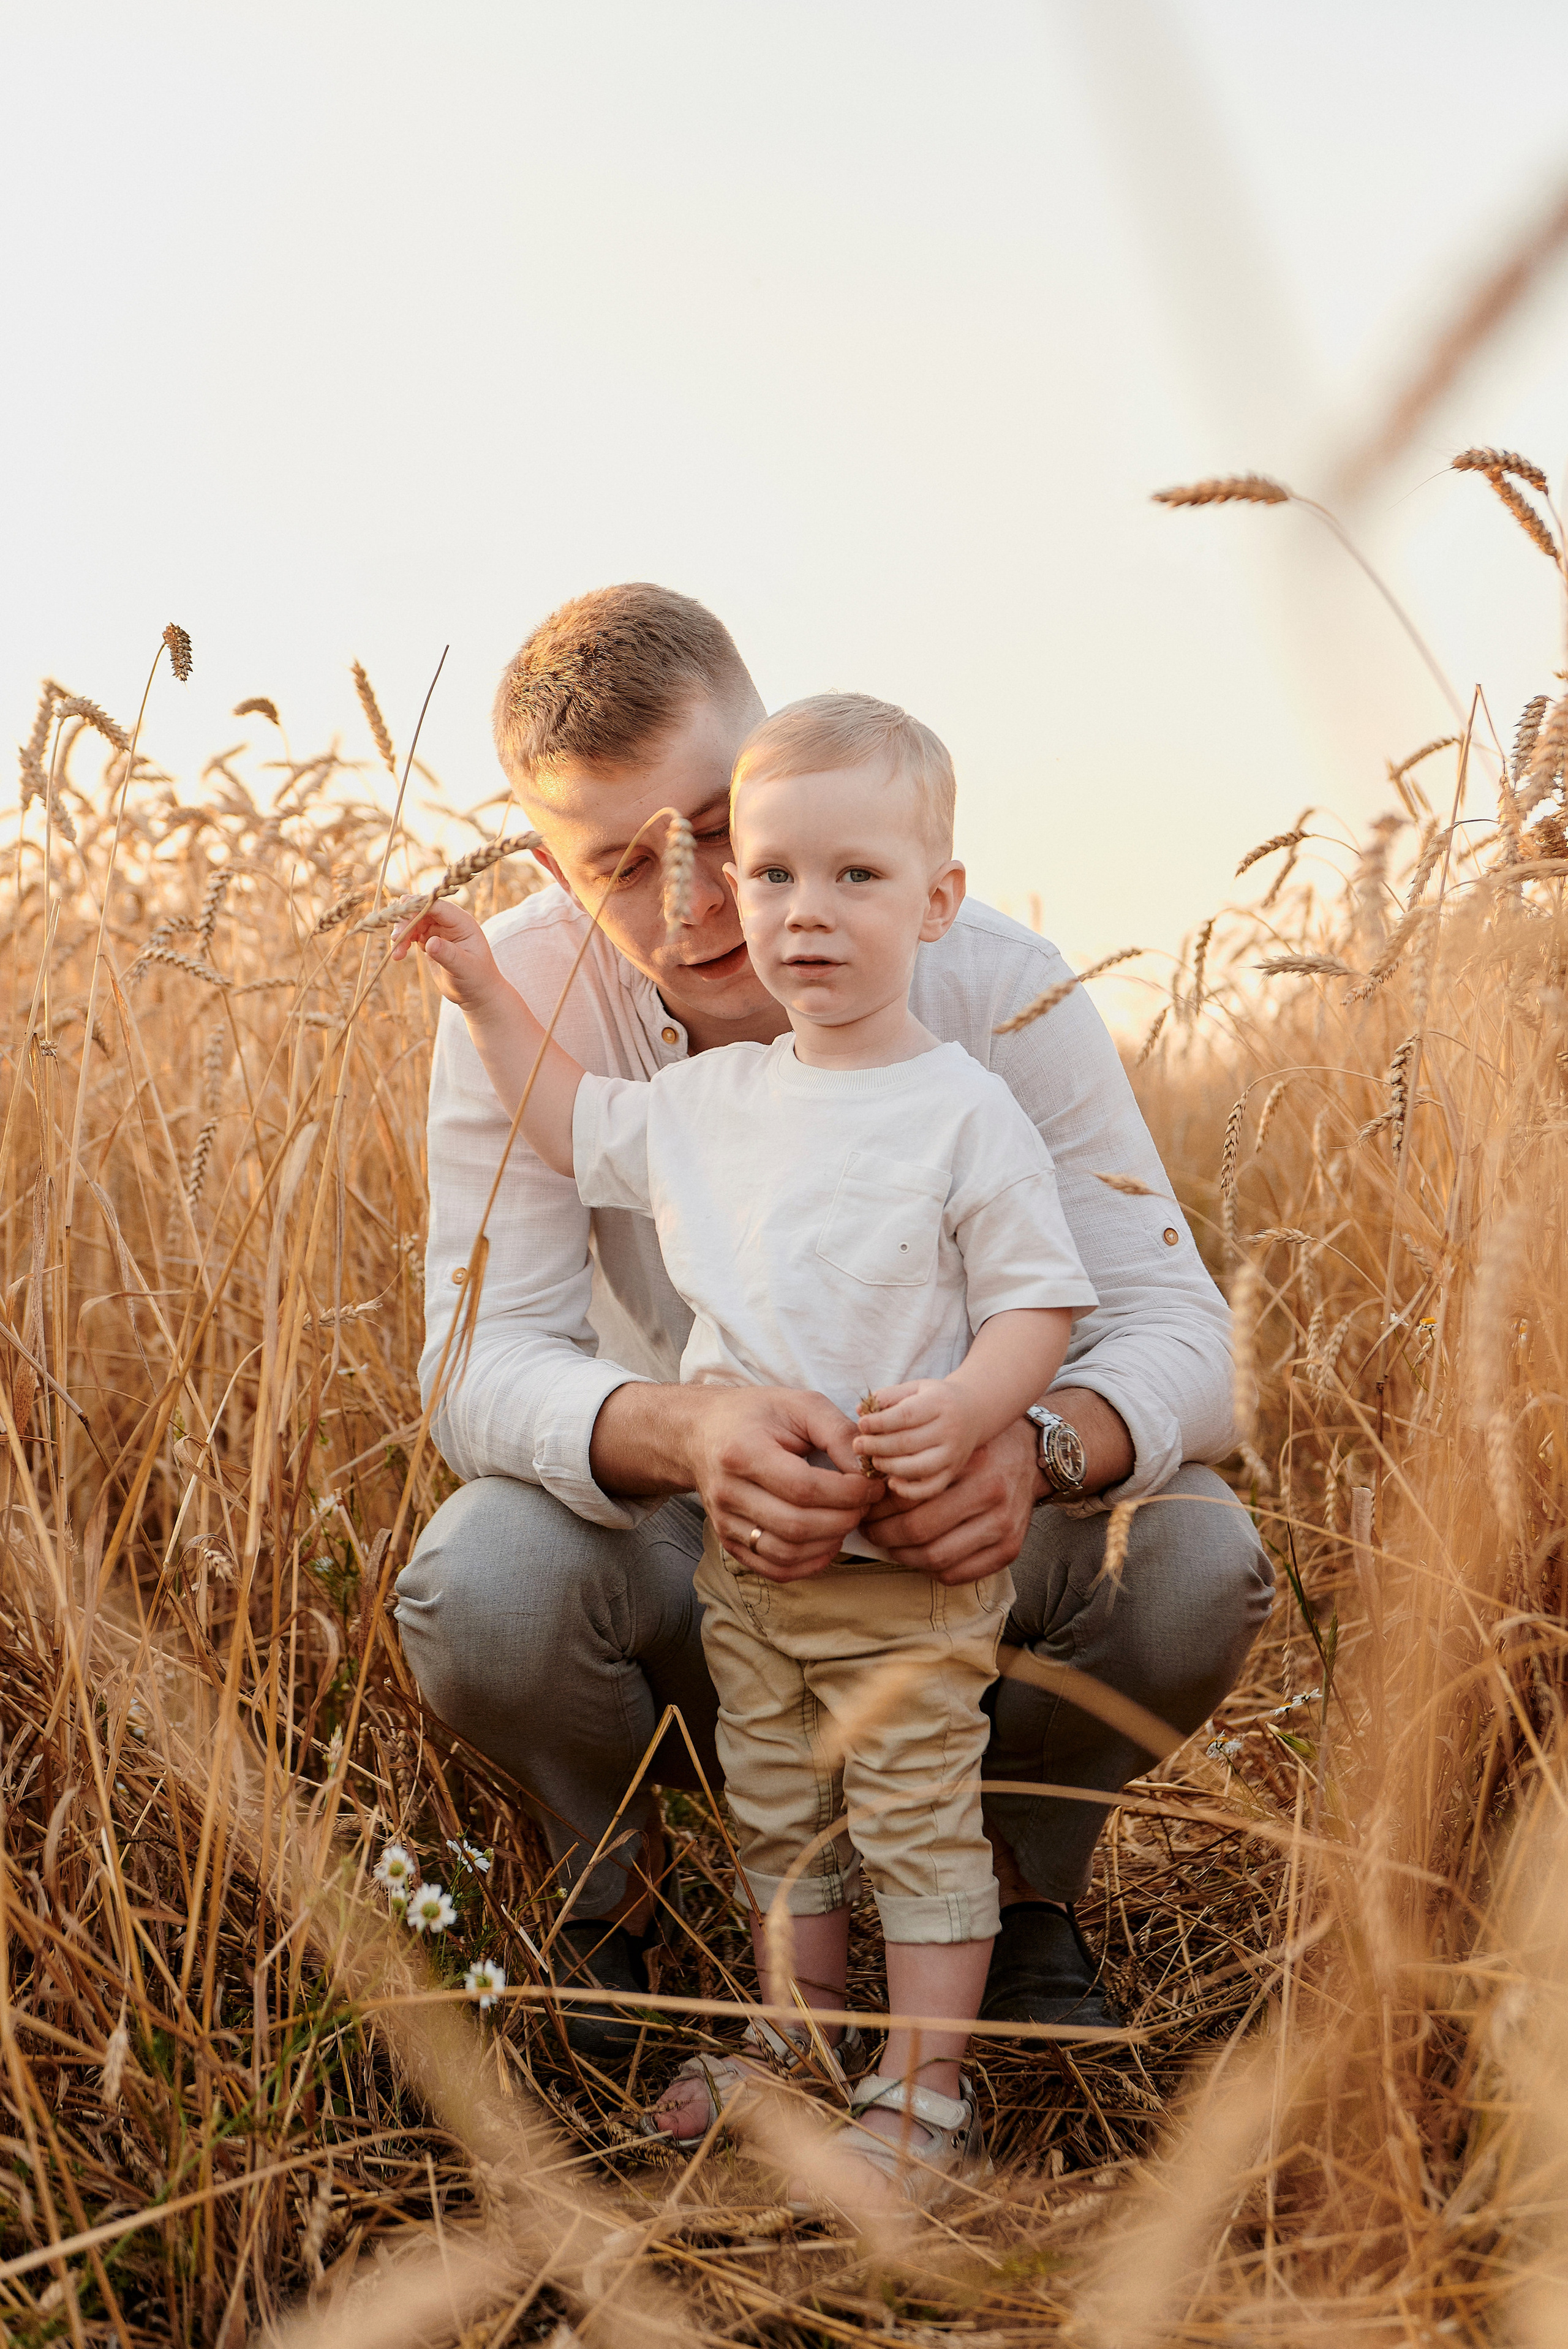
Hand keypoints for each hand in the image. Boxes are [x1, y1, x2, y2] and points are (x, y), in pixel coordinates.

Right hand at [392, 902, 503, 1011]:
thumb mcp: (464, 968)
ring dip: (401, 934)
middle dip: (405, 922)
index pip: (437, 906)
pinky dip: (402, 942)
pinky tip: (398, 955)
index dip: (417, 906)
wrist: (476, 993)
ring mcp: (439, 929)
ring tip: (397, 954)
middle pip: (421, 911)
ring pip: (413, 922)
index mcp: (462, 922)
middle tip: (396, 940)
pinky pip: (411, 934)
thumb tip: (430, 943)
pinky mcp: (430, 940)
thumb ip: (448, 955)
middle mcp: (449, 922)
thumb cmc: (477, 979)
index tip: (400, 913)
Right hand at [685, 1386, 884, 1580]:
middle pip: (796, 1525)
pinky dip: (808, 1564)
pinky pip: (773, 1569)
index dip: (847, 1493)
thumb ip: (838, 1433)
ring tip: (848, 1519)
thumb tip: (868, 1470)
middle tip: (865, 1503)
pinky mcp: (729, 1542)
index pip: (803, 1488)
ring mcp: (724, 1522)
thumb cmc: (756, 1415)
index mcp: (743, 1451)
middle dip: (845, 1518)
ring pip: (786, 1553)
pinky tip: (827, 1543)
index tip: (872, 1485)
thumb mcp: (800, 1405)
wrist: (700, 1433)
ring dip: (830, 1543)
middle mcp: (728, 1492)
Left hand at [853, 1379, 983, 1502]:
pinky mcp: (952, 1472)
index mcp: (939, 1403)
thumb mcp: (915, 1388)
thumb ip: (888, 1396)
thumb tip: (860, 1409)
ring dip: (889, 1467)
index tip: (861, 1424)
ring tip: (873, 1460)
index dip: (880, 1422)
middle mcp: (950, 1430)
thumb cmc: (935, 1399)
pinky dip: (908, 1490)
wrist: (973, 1411)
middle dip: (877, 1446)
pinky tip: (892, 1482)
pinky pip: (930, 1488)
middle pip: (907, 1443)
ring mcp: (953, 1454)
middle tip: (858, 1445)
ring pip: (918, 1468)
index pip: (906, 1415)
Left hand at [862, 1415, 1038, 1585]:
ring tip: (889, 1544)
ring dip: (902, 1556)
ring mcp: (1004, 1527)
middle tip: (869, 1529)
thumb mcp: (950, 1441)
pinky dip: (930, 1570)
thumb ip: (915, 1461)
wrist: (1032, 1456)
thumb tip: (869, 1490)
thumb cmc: (982, 1447)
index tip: (865, 1508)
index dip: (878, 1507)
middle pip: (919, 1530)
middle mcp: (992, 1495)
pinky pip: (958, 1574)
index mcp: (972, 1464)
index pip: (909, 1495)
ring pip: (936, 1558)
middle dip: (884, 1534)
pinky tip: (918, 1556)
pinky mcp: (1010, 1550)